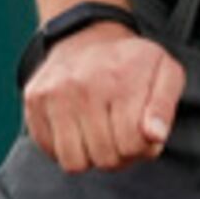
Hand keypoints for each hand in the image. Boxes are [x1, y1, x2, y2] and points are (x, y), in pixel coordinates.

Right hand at [22, 22, 185, 173]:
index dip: (143, 149)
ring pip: (74, 162)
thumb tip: (155, 136)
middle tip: (122, 138)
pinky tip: (79, 130)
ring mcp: (54, 94)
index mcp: (121, 81)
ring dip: (91, 158)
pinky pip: (50, 151)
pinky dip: (66, 150)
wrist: (87, 36)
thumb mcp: (166, 73)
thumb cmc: (133, 63)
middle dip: (120, 157)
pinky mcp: (34, 100)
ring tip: (101, 138)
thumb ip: (164, 107)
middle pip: (105, 158)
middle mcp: (83, 87)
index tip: (143, 135)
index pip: (132, 145)